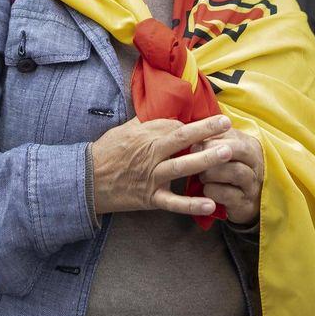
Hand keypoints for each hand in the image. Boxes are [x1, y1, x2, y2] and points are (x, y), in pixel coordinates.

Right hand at [90, 114, 233, 216]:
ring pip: (181, 167)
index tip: (214, 123)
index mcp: (146, 136)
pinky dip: (191, 204)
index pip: (175, 127)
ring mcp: (152, 177)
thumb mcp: (125, 130)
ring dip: (205, 160)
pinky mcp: (151, 198)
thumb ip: (147, 122)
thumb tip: (167, 111)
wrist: (87, 181)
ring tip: (227, 154)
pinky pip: (174, 203)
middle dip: (206, 131)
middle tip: (228, 125)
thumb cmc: (107, 152)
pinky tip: (211, 203)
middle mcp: (151, 155)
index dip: (195, 125)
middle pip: (181, 140)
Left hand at [197, 130, 263, 224]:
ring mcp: (252, 184)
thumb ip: (212, 142)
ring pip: (236, 171)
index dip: (211, 138)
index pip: (233, 134)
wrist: (246, 201)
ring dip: (212, 172)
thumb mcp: (225, 153)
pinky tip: (206, 190)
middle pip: (240, 149)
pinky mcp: (245, 203)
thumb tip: (193, 139)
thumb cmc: (229, 172)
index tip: (194, 144)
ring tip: (202, 176)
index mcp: (249, 146)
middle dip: (213, 152)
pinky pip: (228, 194)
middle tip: (194, 157)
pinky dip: (212, 191)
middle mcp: (255, 164)